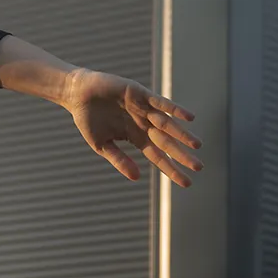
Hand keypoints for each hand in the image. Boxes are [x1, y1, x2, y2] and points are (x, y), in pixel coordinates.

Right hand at [61, 68, 201, 186]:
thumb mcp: (102, 144)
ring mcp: (144, 109)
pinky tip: (189, 118)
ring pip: (167, 124)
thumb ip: (119, 159)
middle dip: (182, 155)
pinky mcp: (141, 94)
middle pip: (166, 142)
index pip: (157, 156)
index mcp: (136, 137)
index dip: (171, 169)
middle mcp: (144, 124)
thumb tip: (137, 178)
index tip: (186, 183)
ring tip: (196, 146)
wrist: (78, 94)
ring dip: (182, 134)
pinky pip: (162, 103)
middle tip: (199, 167)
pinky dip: (175, 110)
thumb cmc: (88, 119)